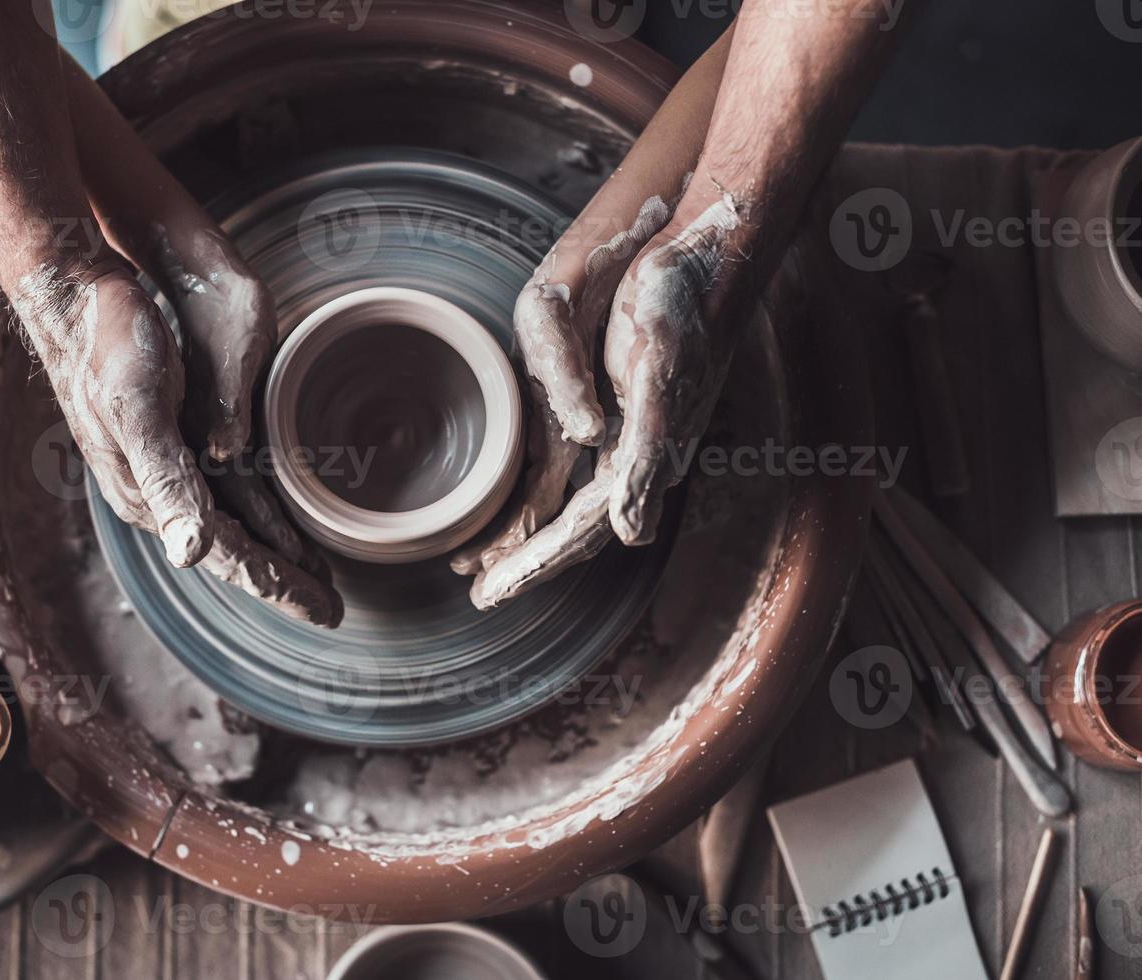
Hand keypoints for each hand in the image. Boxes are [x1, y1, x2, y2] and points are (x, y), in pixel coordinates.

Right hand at [11, 255, 340, 626]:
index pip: (227, 555)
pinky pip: (229, 494)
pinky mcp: (176, 442)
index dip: (278, 585)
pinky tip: (280, 520)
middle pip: (234, 551)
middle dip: (283, 583)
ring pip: (234, 526)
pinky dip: (261, 515)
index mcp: (150, 494)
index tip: (324, 610)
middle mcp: (158, 492)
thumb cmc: (108, 346)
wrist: (75, 299)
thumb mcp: (138, 411)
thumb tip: (190, 553)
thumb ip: (164, 481)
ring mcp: (167, 468)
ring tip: (316, 577)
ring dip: (275, 554)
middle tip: (333, 611)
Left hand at [459, 0, 908, 606]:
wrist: (706, 259)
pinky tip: (526, 504)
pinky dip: (543, 499)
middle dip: (528, 566)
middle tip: (480, 596)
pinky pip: (576, 472)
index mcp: (641, 457)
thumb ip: (649, 455)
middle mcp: (634, 457)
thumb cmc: (680, 306)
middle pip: (574, 531)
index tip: (490, 595)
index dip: (536, 566)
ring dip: (532, 539)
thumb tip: (631, 538)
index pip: (581, 531)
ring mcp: (628, 438)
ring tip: (488, 566)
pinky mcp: (622, 415)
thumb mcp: (663, 373)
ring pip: (571, 507)